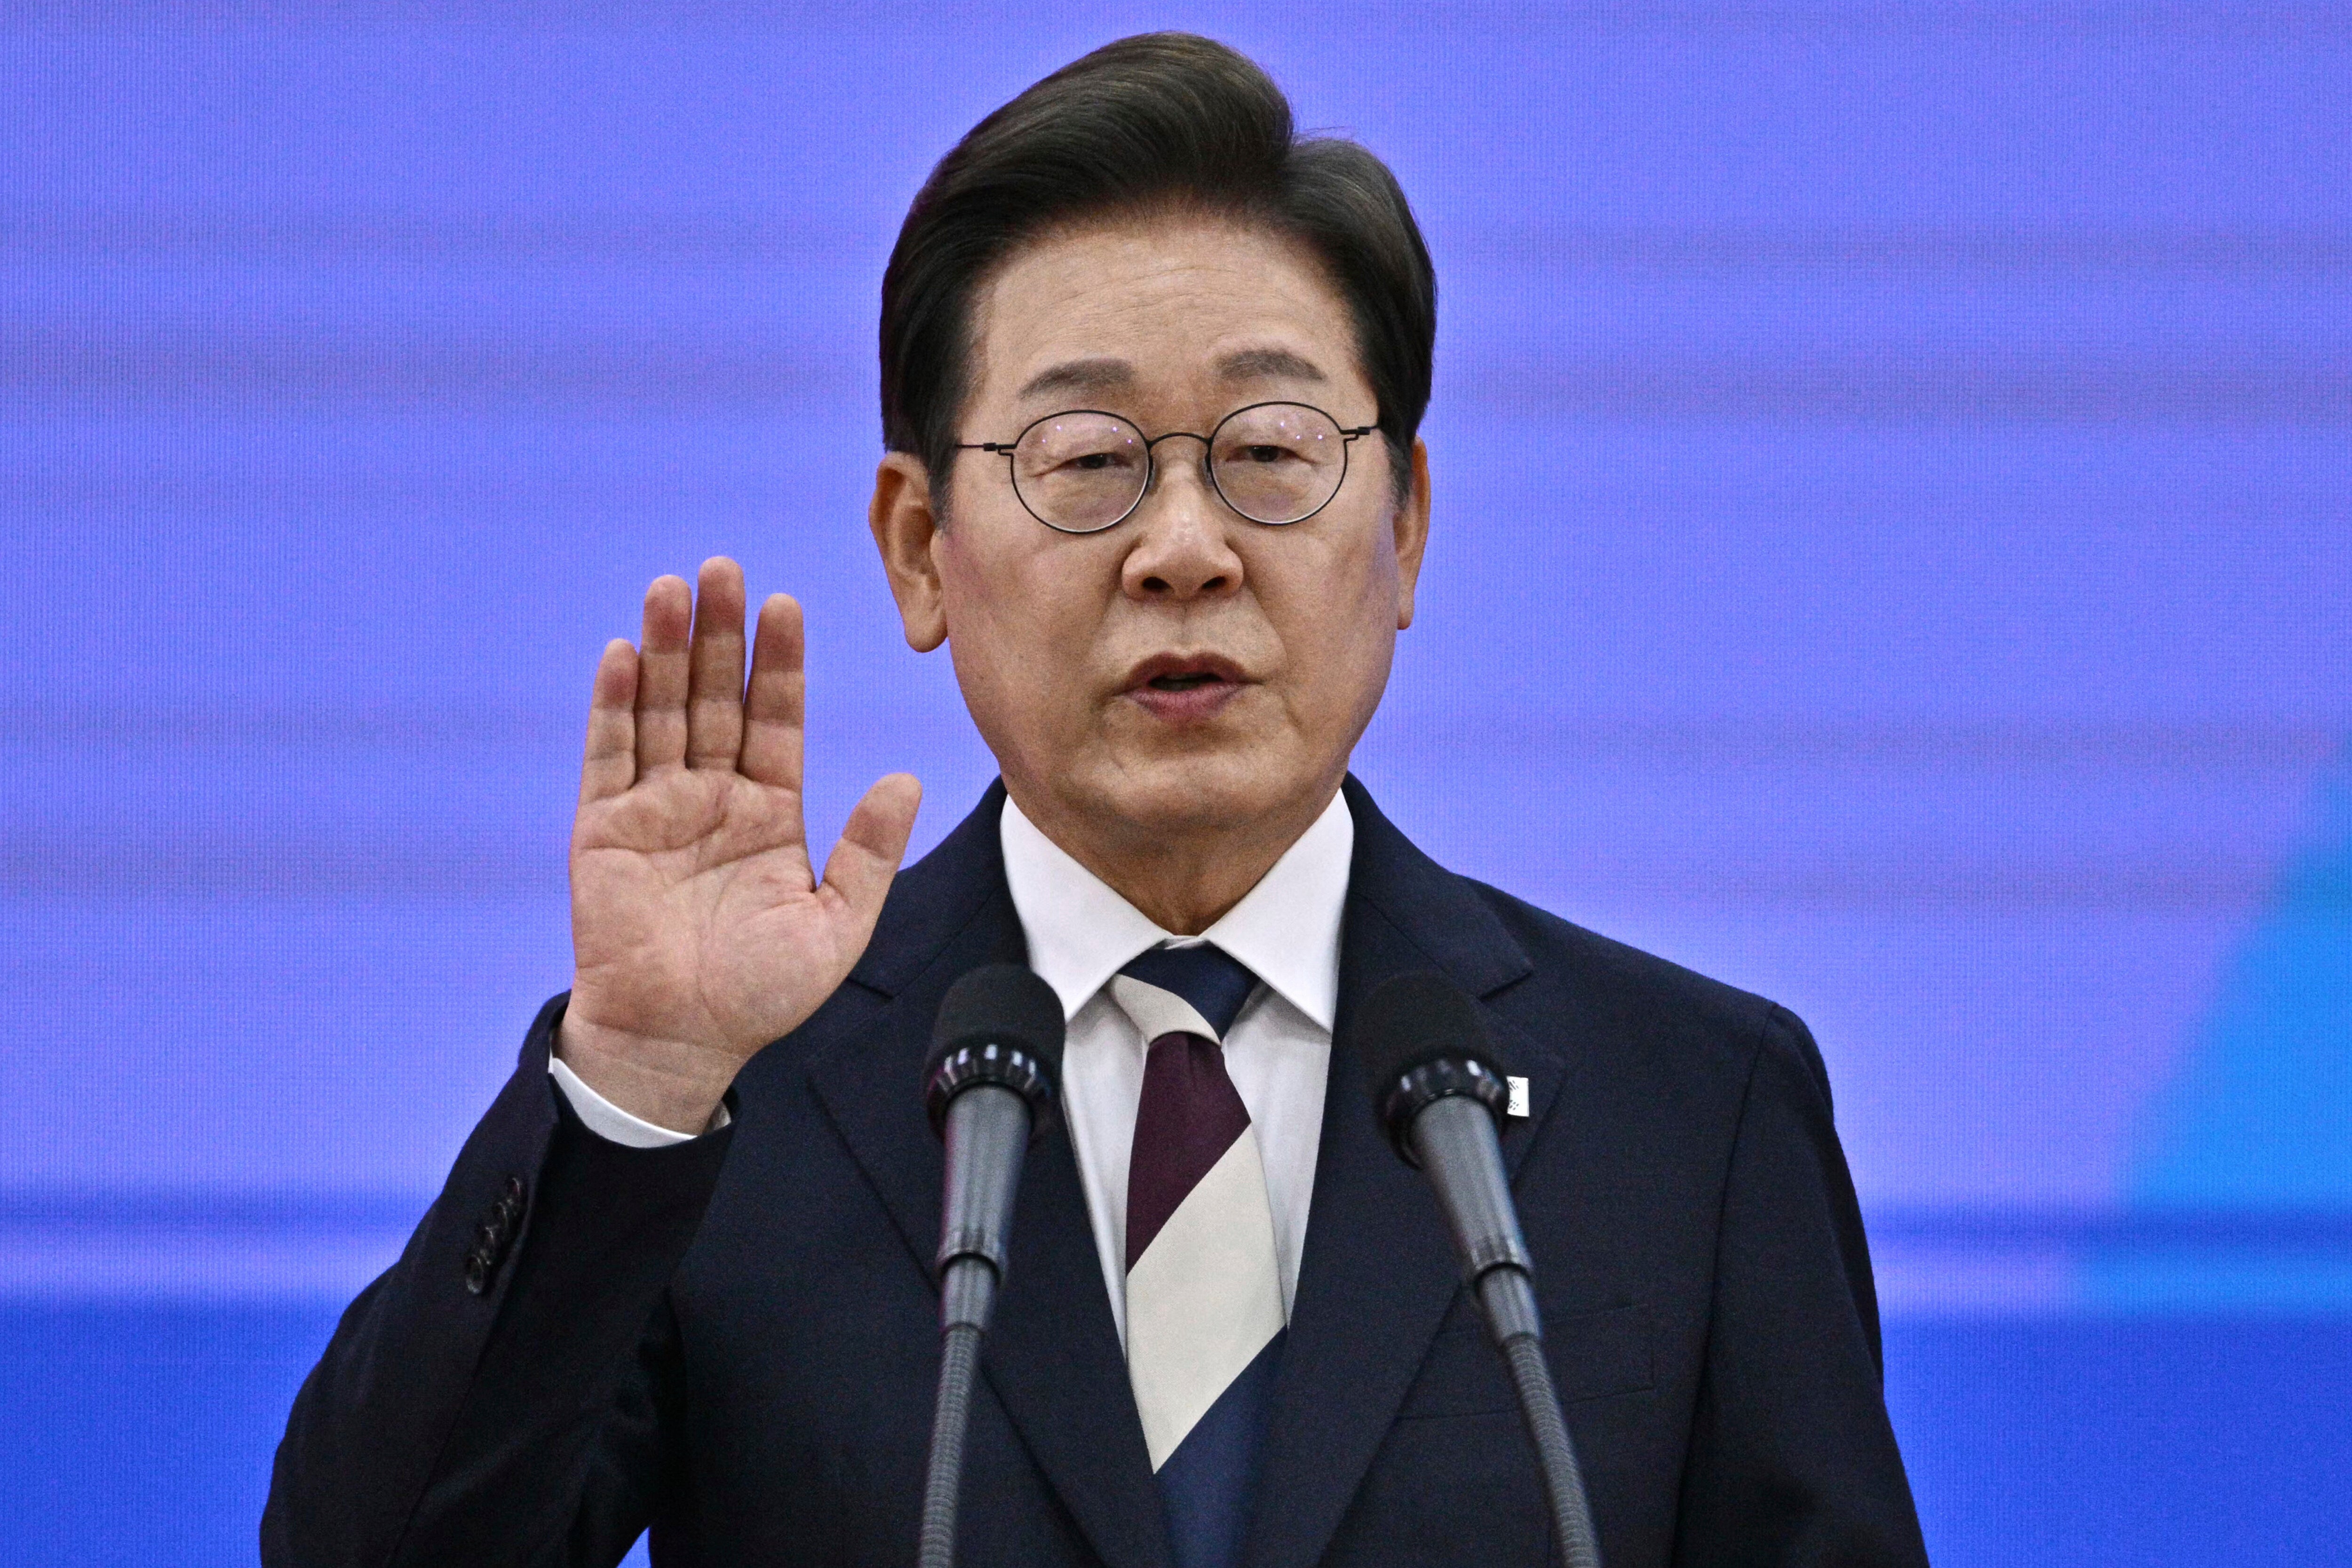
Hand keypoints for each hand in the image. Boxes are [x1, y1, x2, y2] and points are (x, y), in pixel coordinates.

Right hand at [557, 558, 920, 1131]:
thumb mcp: (837, 923)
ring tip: (672, 588)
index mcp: (769, 811)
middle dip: (720, 633)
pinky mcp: (604, 828)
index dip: (779, 663)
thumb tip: (907, 780)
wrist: (682, 1042)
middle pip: (716, 697)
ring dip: (665, 649)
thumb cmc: (760, 994)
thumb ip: (869, 851)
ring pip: (661, 710)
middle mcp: (712, 796)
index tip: (785, 605)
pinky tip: (622, 654)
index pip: (776, 719)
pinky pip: (608, 756)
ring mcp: (655, 808)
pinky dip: (613, 705)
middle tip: (723, 568)